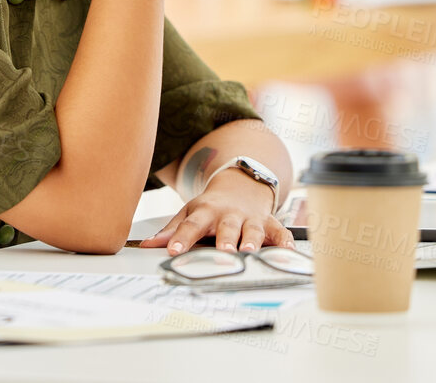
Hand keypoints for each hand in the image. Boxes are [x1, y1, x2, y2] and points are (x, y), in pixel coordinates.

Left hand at [139, 168, 294, 255]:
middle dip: (225, 238)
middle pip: (226, 226)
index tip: (172, 250)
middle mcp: (229, 214)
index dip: (181, 237)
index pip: (191, 225)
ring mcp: (250, 218)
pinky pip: (279, 231)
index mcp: (206, 211)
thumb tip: (147, 245)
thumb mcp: (190, 212)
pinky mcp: (269, 222)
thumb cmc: (212, 206)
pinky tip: (289, 250)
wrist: (240, 186)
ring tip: (249, 250)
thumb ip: (171, 230)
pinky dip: (285, 240)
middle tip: (223, 250)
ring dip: (252, 239)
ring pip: (252, 229)